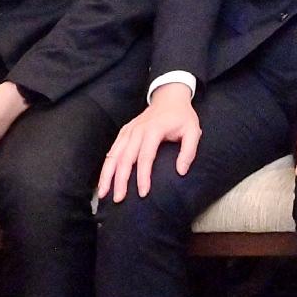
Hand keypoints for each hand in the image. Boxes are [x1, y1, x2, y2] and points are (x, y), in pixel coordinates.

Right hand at [98, 85, 202, 202]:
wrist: (169, 97)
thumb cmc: (182, 117)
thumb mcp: (193, 131)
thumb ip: (189, 151)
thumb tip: (181, 171)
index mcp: (153, 130)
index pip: (145, 156)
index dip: (143, 176)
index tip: (143, 193)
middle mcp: (137, 130)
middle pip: (125, 158)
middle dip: (120, 180)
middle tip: (118, 199)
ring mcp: (128, 131)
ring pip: (113, 154)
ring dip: (107, 174)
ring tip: (103, 193)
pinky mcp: (124, 132)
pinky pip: (112, 149)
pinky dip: (106, 165)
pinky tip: (104, 179)